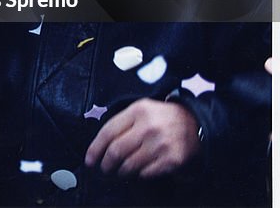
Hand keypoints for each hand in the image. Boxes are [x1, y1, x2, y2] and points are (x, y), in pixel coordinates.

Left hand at [85, 99, 199, 178]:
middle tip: (104, 169)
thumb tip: (99, 145)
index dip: (95, 149)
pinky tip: (137, 172)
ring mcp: (161, 144)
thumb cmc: (162, 118)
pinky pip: (146, 173)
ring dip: (120, 172)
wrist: (196, 123)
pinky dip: (138, 175)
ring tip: (119, 172)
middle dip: (106, 164)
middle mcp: (149, 127)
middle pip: (116, 151)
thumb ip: (121, 122)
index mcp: (138, 111)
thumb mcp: (141, 110)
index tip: (89, 160)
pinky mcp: (172, 159)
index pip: (108, 133)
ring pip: (129, 165)